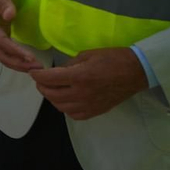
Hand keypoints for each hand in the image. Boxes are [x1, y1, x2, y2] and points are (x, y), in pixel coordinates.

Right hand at [0, 0, 40, 72]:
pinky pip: (5, 53)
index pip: (1, 41)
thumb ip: (3, 3)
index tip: (31, 58)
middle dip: (18, 63)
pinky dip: (16, 59)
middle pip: (1, 54)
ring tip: (35, 68)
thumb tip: (9, 15)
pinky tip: (27, 62)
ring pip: (2, 57)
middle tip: (37, 68)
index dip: (15, 51)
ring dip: (18, 64)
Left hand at [29, 47, 147, 119]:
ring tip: (52, 89)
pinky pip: (74, 115)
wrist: (136, 72)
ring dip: (52, 98)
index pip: (49, 79)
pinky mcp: (96, 111)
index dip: (37, 75)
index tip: (33, 72)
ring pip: (61, 107)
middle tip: (41, 80)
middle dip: (42, 86)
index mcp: (80, 76)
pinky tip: (66, 100)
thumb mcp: (87, 55)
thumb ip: (69, 64)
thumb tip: (56, 72)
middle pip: (52, 94)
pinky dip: (65, 108)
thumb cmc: (113, 59)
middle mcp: (82, 93)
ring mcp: (90, 105)